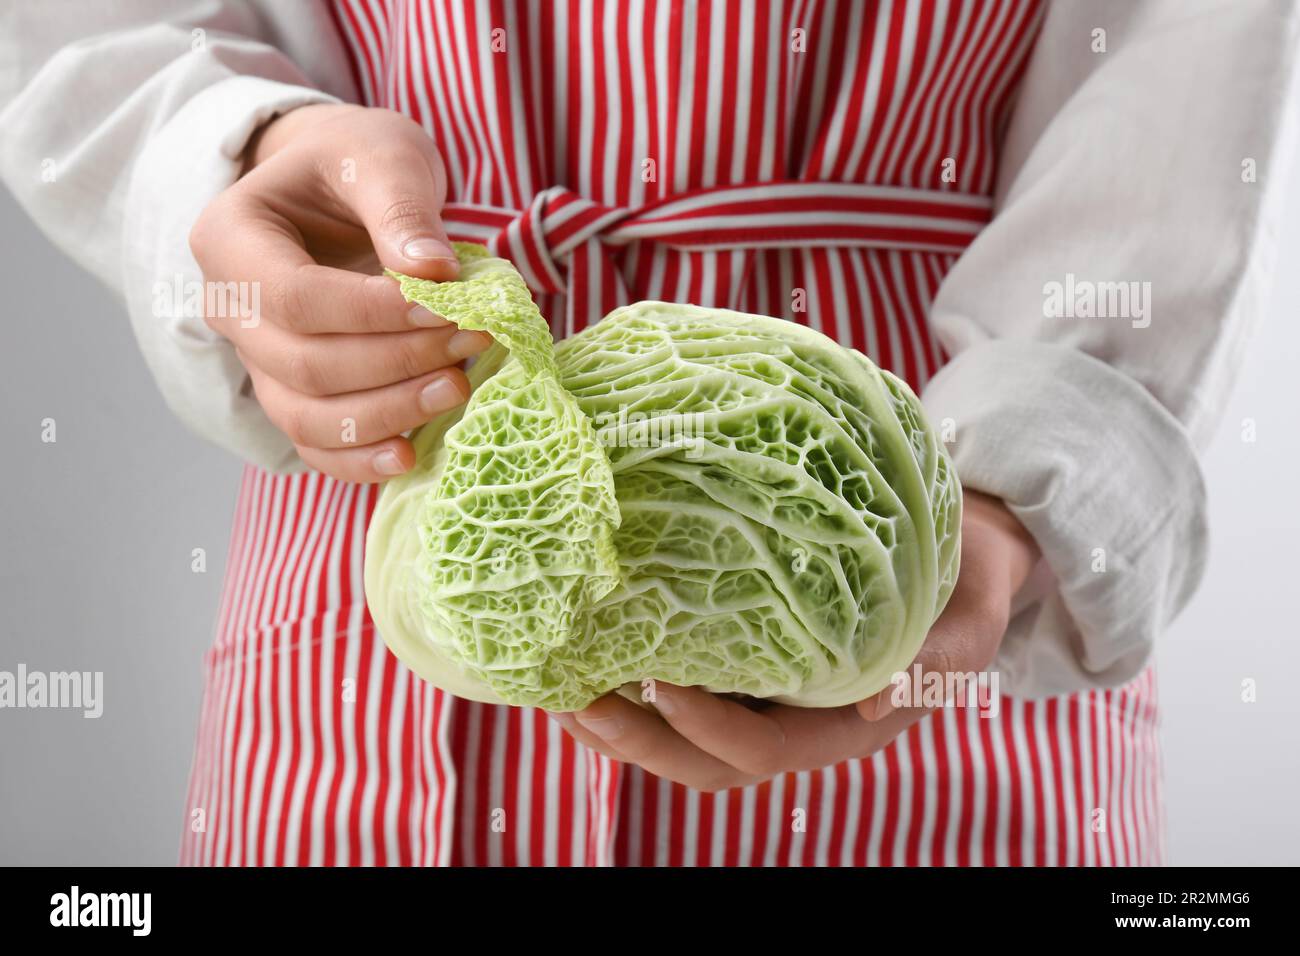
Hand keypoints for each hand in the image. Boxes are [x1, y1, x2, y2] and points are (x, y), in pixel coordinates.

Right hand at [189, 103, 491, 481]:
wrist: (334, 188)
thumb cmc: (353, 163)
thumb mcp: (380, 156)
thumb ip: (402, 208)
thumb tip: (432, 275)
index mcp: (230, 240)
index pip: (298, 297)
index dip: (375, 314)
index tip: (448, 308)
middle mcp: (228, 308)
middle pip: (306, 365)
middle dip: (396, 363)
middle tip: (472, 342)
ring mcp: (255, 359)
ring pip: (308, 416)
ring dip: (389, 413)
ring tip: (458, 387)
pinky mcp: (290, 394)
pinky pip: (314, 446)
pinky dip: (360, 460)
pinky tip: (411, 455)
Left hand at [549, 490, 1039, 791]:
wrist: (957, 552)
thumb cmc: (962, 585)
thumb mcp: (969, 623)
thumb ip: (939, 663)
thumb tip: (882, 705)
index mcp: (839, 726)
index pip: (761, 751)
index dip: (709, 730)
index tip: (664, 684)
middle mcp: (791, 721)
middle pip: (701, 760)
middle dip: (637, 741)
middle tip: (573, 701)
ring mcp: (761, 694)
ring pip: (677, 734)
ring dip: (618, 720)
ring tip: (556, 686)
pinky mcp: (741, 658)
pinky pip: (679, 685)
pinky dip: (629, 678)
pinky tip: (586, 649)